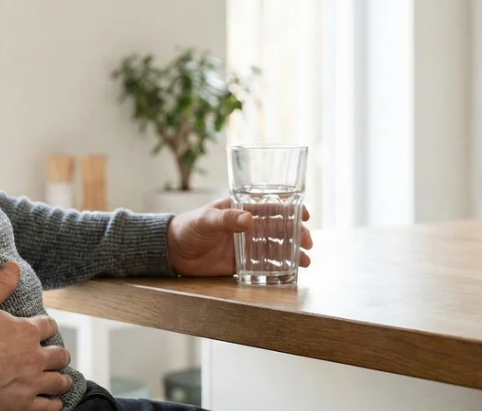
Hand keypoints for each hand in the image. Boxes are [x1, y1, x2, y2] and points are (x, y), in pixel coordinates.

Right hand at [0, 262, 72, 410]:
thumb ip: (0, 283)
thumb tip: (13, 265)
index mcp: (27, 332)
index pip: (49, 326)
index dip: (47, 326)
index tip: (44, 329)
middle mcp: (34, 358)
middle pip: (59, 355)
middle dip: (59, 354)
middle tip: (57, 355)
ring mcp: (30, 383)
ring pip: (58, 381)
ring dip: (62, 379)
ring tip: (63, 379)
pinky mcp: (21, 405)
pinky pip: (47, 407)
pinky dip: (54, 404)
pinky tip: (56, 403)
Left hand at [166, 198, 312, 276]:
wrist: (172, 251)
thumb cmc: (188, 227)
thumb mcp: (206, 220)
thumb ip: (226, 219)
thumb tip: (249, 219)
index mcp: (241, 209)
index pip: (271, 206)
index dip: (290, 209)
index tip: (305, 214)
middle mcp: (247, 226)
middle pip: (279, 228)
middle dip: (297, 234)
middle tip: (309, 243)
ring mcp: (245, 245)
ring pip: (275, 248)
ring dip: (292, 253)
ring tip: (306, 262)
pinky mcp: (240, 263)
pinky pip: (262, 265)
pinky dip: (277, 269)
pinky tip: (289, 274)